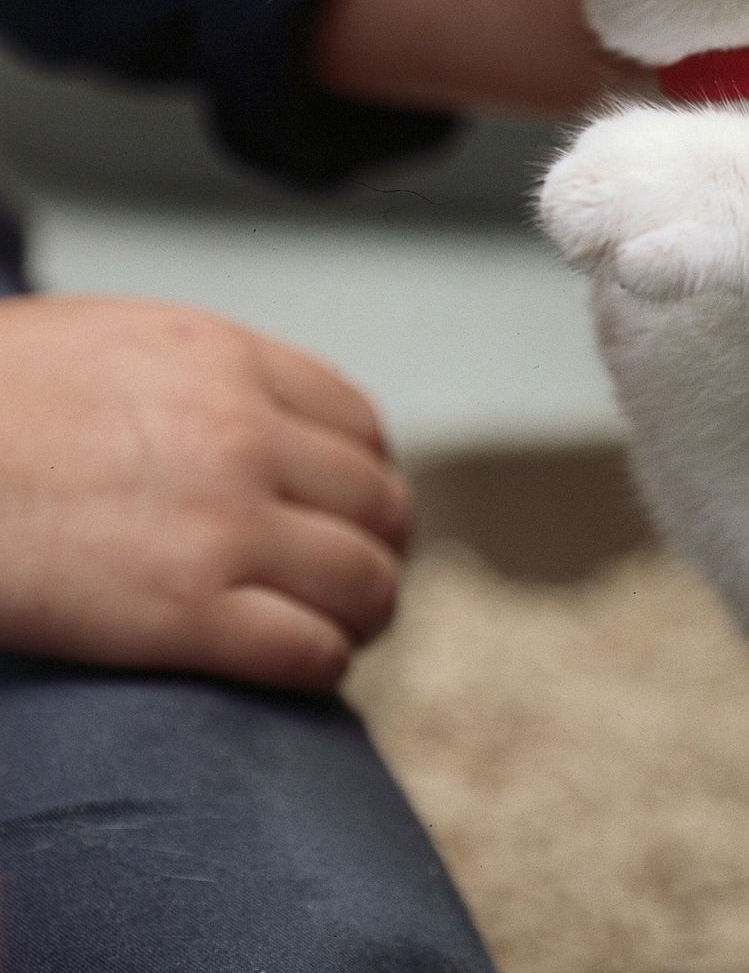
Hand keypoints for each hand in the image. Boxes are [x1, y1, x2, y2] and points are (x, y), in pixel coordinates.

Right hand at [0, 294, 410, 689]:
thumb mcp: (112, 339)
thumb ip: (196, 370)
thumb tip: (239, 402)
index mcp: (230, 362)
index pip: (360, 426)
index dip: (368, 478)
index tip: (354, 509)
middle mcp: (247, 437)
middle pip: (378, 505)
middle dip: (377, 548)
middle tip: (355, 580)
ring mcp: (224, 525)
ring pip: (364, 579)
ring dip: (364, 613)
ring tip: (343, 631)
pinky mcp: (185, 614)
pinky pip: (307, 649)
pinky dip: (321, 665)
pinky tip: (302, 668)